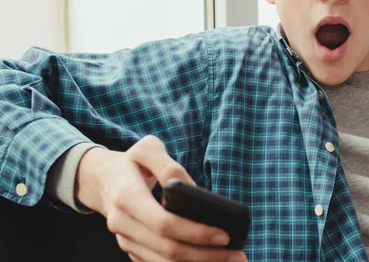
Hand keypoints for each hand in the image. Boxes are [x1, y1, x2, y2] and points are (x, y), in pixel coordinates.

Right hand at [75, 135, 246, 261]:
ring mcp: (125, 241)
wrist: (101, 180)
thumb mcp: (147, 149)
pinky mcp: (132, 249)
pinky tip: (208, 261)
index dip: (194, 232)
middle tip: (238, 255)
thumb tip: (192, 190)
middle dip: (205, 255)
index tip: (223, 235)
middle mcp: (123, 224)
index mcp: (127, 197)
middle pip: (167, 249)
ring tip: (230, 260)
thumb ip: (168, 164)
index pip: (164, 223)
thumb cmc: (131, 162)